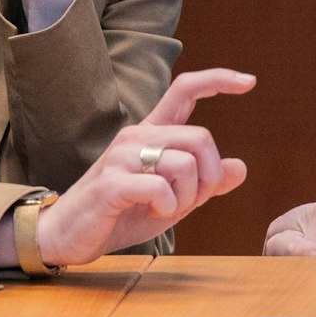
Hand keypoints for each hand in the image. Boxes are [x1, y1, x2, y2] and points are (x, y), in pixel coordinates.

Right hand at [33, 68, 255, 265]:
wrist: (66, 236)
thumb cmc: (118, 215)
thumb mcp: (170, 200)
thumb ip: (203, 184)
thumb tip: (240, 168)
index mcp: (150, 134)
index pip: (185, 90)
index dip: (218, 80)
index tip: (249, 80)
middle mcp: (136, 136)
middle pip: (200, 138)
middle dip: (210, 177)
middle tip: (193, 202)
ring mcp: (121, 156)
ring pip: (185, 164)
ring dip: (188, 197)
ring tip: (167, 210)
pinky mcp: (111, 182)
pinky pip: (161, 188)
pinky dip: (168, 207)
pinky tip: (154, 213)